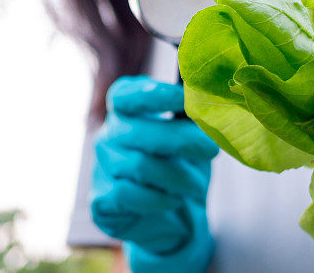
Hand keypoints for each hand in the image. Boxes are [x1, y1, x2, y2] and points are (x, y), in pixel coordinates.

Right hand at [89, 75, 218, 272]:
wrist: (172, 218)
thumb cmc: (182, 167)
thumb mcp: (193, 139)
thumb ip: (195, 119)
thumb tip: (208, 102)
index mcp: (128, 111)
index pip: (127, 94)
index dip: (154, 94)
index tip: (184, 98)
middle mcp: (108, 134)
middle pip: (139, 131)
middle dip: (182, 140)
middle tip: (212, 150)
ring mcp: (101, 167)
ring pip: (138, 165)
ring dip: (177, 177)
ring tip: (196, 185)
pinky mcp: (101, 200)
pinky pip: (129, 194)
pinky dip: (159, 199)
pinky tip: (173, 200)